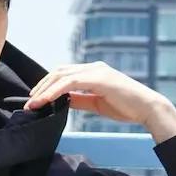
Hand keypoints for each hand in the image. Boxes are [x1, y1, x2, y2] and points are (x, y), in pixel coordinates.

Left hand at [24, 62, 167, 125]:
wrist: (145, 108)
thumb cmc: (125, 106)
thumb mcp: (95, 103)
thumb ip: (79, 99)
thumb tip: (61, 100)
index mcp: (92, 72)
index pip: (64, 74)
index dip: (47, 85)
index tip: (36, 100)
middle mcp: (93, 67)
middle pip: (59, 72)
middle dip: (41, 87)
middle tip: (30, 103)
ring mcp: (95, 70)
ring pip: (62, 75)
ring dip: (44, 90)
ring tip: (33, 104)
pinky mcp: (98, 78)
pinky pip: (70, 83)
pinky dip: (55, 91)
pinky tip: (45, 101)